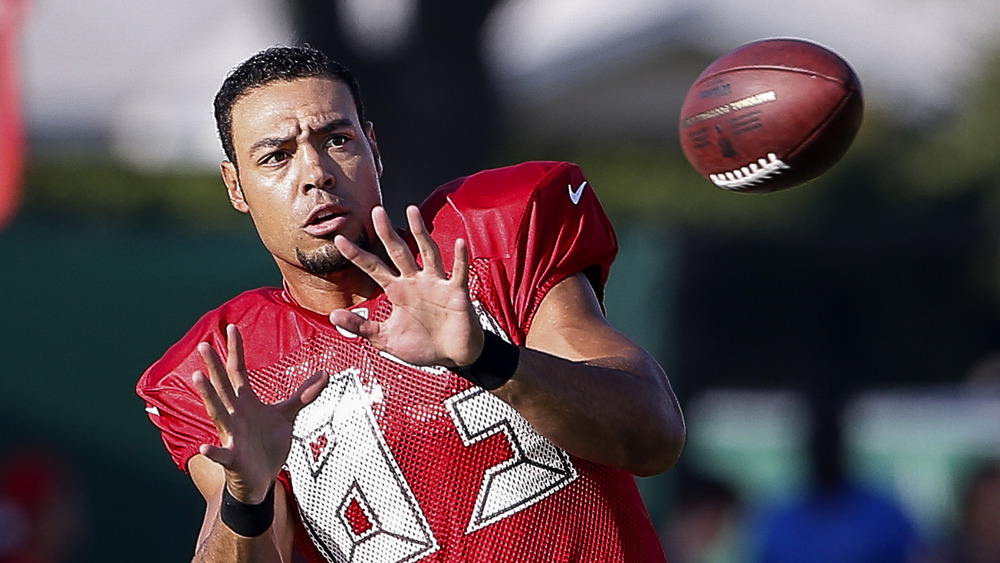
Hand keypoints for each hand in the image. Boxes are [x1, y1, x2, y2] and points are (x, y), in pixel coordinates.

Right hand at [192, 324, 328, 502]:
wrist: (260, 479)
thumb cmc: (267, 445)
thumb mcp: (287, 415)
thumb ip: (303, 395)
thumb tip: (325, 374)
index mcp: (246, 403)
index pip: (238, 371)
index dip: (236, 350)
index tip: (231, 327)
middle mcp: (234, 415)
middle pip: (223, 386)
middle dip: (214, 366)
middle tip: (204, 345)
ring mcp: (231, 435)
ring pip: (218, 412)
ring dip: (208, 396)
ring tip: (199, 377)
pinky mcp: (232, 458)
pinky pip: (221, 454)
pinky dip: (213, 451)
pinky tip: (206, 447)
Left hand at [330, 205, 482, 368]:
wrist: (452, 356)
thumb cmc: (422, 346)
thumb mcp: (385, 338)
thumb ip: (361, 327)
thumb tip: (333, 316)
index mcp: (397, 291)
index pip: (373, 268)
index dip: (357, 254)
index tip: (339, 239)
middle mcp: (415, 282)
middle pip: (398, 251)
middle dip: (386, 232)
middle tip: (375, 211)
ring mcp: (436, 284)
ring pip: (427, 252)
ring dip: (419, 232)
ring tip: (411, 211)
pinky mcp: (456, 292)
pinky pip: (458, 272)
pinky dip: (460, 258)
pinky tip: (458, 243)